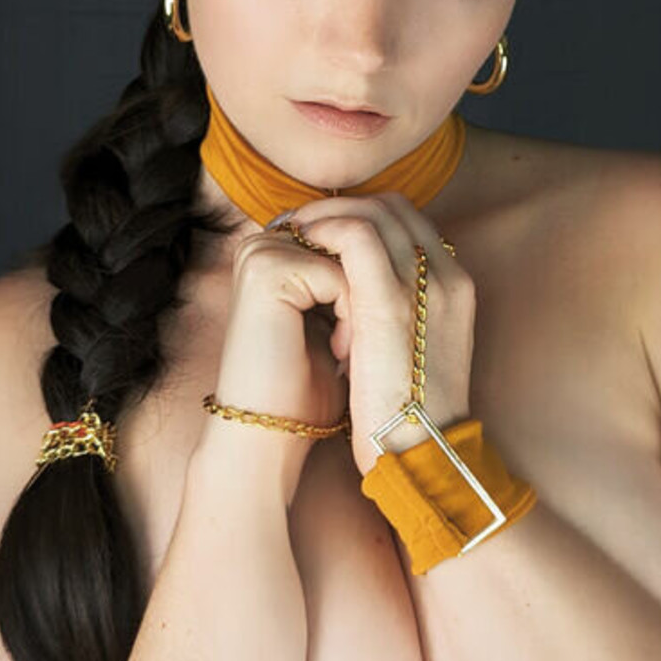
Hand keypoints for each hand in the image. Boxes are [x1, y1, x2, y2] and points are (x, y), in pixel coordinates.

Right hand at [211, 225, 350, 503]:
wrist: (273, 432)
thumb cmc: (309, 383)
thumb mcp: (335, 318)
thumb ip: (351, 277)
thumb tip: (398, 252)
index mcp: (279, 246)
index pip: (352, 228)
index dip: (376, 274)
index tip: (370, 327)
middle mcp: (266, 241)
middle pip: (356, 236)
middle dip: (372, 287)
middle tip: (360, 341)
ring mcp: (262, 252)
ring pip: (352, 254)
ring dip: (365, 304)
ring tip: (349, 349)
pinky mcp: (266, 273)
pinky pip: (339, 277)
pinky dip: (352, 317)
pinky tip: (339, 353)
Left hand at [277, 192, 476, 475]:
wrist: (423, 458)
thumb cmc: (409, 416)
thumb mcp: (416, 352)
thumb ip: (400, 315)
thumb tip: (354, 294)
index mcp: (457, 288)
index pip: (409, 221)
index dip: (363, 215)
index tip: (325, 230)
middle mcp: (449, 277)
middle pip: (393, 207)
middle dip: (342, 207)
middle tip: (302, 226)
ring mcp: (425, 286)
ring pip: (373, 211)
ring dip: (328, 216)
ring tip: (296, 237)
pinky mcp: (390, 302)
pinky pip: (355, 235)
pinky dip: (324, 233)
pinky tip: (302, 253)